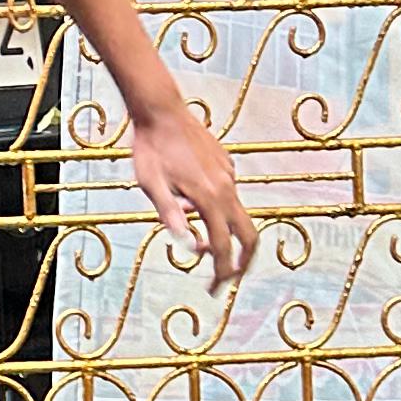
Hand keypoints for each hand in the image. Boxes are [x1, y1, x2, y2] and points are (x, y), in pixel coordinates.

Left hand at [130, 101, 255, 286]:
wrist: (161, 110)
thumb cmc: (151, 148)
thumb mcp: (152, 185)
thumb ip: (171, 216)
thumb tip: (188, 246)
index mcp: (209, 198)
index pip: (224, 247)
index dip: (222, 273)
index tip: (215, 290)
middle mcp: (226, 188)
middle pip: (249, 236)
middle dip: (242, 262)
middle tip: (226, 278)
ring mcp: (229, 175)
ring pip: (239, 215)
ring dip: (227, 235)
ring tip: (201, 241)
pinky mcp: (226, 165)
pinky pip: (230, 195)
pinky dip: (220, 211)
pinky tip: (194, 203)